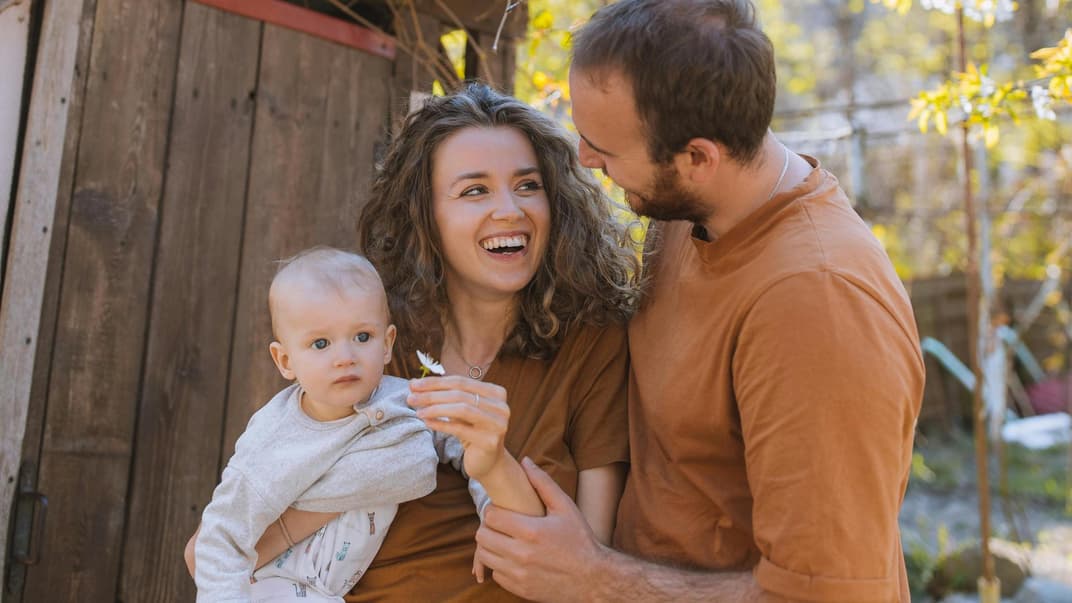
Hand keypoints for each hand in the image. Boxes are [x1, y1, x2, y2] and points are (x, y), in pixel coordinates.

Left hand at [407, 375, 509, 480]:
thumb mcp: (462, 410)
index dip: (435, 382)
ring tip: (418, 412)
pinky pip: (460, 429)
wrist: (489, 462)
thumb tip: (414, 384)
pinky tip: (427, 423)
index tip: (413, 384)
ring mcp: (497, 424)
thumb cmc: (473, 432)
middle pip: (460, 394)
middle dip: (432, 395)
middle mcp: (501, 406)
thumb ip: (445, 395)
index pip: (461, 382)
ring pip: (462, 409)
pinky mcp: (489, 442)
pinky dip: (441, 424)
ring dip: (435, 408)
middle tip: (411, 397)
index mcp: (496, 393)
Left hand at [475, 458, 607, 601]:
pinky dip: (500, 564)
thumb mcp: (565, 507)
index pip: (491, 516)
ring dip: (491, 545)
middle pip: (482, 536)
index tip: (501, 509)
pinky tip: (514, 557)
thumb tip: (525, 461)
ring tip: (505, 539)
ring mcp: (519, 575)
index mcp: (531, 531)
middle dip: (488, 527)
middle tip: (500, 524)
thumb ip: (543, 483)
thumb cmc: (580, 539)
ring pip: (485, 556)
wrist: (593, 579)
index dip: (493, 509)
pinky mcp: (519, 589)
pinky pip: (495, 574)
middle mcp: (521, 554)